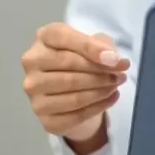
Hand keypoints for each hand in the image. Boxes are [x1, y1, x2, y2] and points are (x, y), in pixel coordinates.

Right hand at [21, 23, 129, 144]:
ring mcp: (34, 92)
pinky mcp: (44, 117)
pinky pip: (76, 114)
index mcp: (43, 37)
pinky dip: (98, 107)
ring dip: (101, 90)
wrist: (71, 91)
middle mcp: (32, 62)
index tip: (115, 59)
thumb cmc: (81, 59)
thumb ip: (101, 45)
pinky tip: (111, 98)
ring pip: (72, 93)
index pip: (63, 37)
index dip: (90, 48)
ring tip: (117, 85)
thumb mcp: (93, 43)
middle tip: (121, 74)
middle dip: (100, 71)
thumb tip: (112, 60)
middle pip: (68, 65)